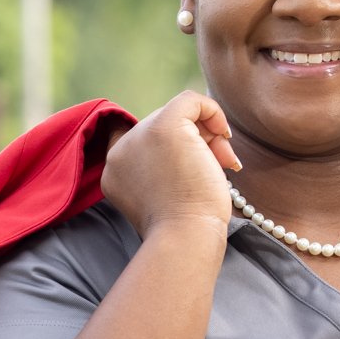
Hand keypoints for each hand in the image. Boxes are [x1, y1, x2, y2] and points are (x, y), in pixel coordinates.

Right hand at [101, 90, 240, 239]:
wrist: (185, 238)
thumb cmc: (185, 228)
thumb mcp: (168, 196)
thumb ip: (169, 167)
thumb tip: (204, 133)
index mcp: (114, 173)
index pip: (137, 143)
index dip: (167, 146)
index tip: (191, 163)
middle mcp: (120, 152)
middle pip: (162, 129)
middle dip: (197, 143)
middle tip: (221, 167)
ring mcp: (140, 137)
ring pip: (177, 116)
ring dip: (207, 136)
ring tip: (223, 163)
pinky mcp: (164, 127)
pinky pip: (189, 100)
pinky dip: (212, 111)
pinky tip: (225, 135)